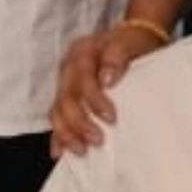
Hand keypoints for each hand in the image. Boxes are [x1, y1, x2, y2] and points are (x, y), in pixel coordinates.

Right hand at [49, 23, 162, 157]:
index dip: (94, 99)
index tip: (111, 117)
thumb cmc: (133, 43)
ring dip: (67, 132)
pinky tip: (59, 152)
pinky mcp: (68, 97)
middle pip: (66, 97)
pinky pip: (57, 117)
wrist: (134, 38)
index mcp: (82, 51)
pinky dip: (57, 135)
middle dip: (79, 122)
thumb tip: (106, 79)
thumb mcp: (130, 43)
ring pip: (57, 110)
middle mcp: (69, 67)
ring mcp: (66, 83)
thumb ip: (118, 56)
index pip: (82, 77)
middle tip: (98, 140)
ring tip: (82, 150)